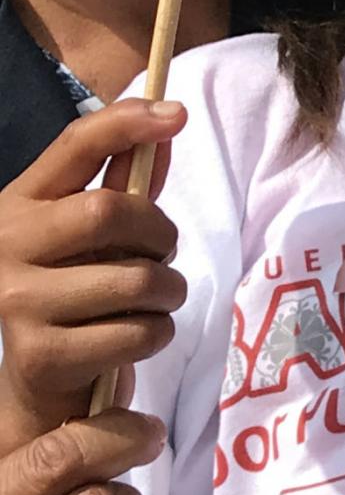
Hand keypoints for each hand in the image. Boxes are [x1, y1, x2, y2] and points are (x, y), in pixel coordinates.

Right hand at [0, 103, 187, 444]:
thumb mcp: (95, 235)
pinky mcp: (41, 353)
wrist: (42, 381)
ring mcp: (16, 300)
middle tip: (164, 256)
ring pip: (135, 279)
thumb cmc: (77, 294)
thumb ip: (127, 185)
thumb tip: (167, 118)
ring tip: (156, 300)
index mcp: (19, 203)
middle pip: (109, 210)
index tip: (177, 114)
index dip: (126, 123)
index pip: (74, 145)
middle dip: (160, 235)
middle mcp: (5, 244)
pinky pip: (135, 332)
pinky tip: (139, 334)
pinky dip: (157, 334)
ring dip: (168, 292)